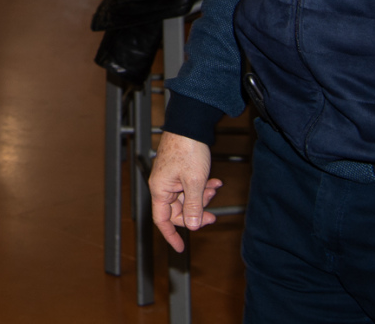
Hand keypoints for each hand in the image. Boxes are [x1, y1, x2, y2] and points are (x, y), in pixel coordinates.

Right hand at [148, 132, 222, 252]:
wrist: (190, 125)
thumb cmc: (188, 150)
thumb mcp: (194, 182)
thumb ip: (193, 206)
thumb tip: (193, 226)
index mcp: (160, 189)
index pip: (162, 220)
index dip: (171, 235)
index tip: (180, 248)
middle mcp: (163, 185)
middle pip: (178, 211)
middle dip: (196, 212)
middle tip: (212, 214)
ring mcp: (171, 178)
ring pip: (187, 198)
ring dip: (202, 198)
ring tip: (214, 188)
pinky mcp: (179, 171)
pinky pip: (190, 187)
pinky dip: (202, 187)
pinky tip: (214, 182)